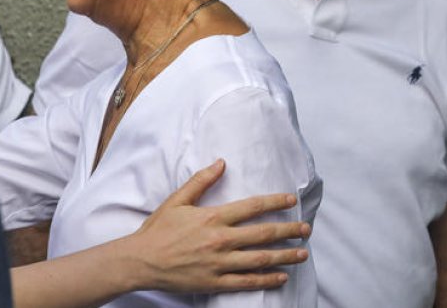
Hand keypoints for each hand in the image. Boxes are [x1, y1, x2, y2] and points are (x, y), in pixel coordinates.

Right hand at [123, 159, 309, 293]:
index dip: (275, 202)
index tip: (291, 200)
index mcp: (213, 217)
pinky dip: (266, 280)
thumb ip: (201, 181)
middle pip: (263, 234)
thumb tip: (221, 163)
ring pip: (260, 259)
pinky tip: (281, 277)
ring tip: (302, 253)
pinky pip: (247, 282)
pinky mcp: (215, 282)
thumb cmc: (158, 230)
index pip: (252, 207)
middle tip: (306, 229)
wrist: (140, 261)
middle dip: (288, 230)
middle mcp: (220, 240)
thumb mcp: (177, 200)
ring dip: (285, 256)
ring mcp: (219, 263)